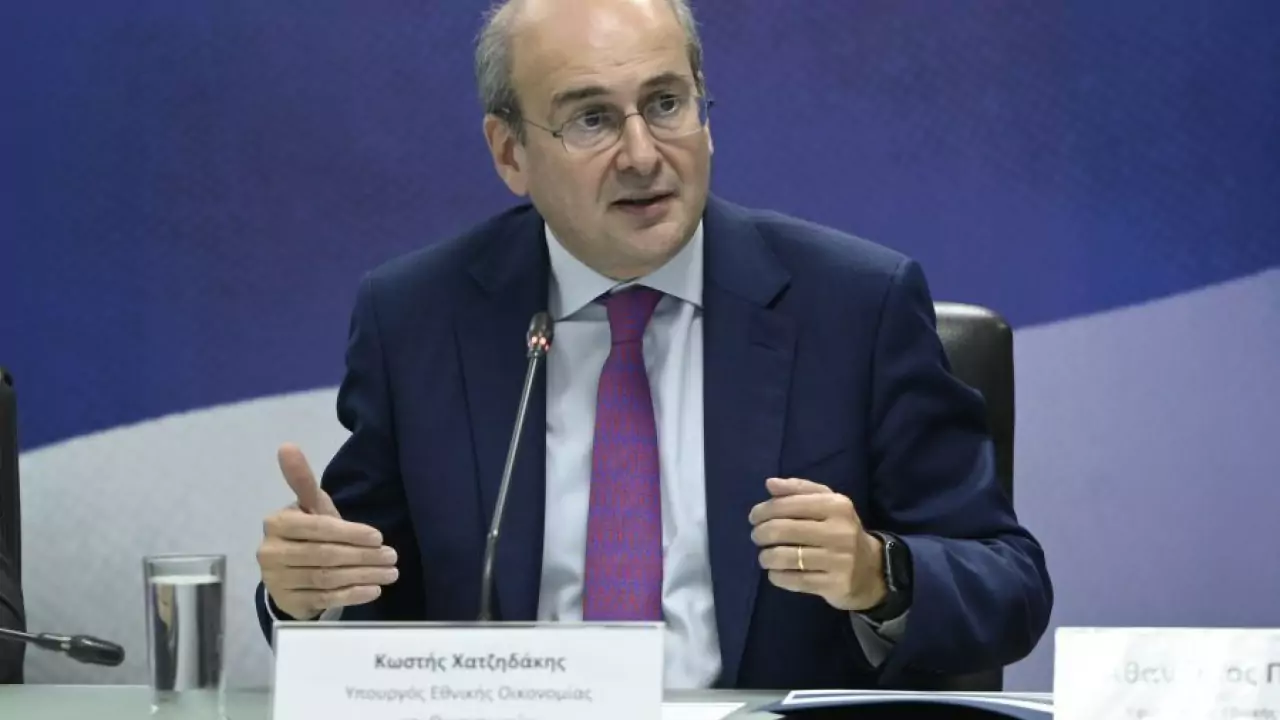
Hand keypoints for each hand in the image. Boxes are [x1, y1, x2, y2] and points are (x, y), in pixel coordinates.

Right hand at [256, 443, 398, 619]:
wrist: (291, 573)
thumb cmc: (308, 533)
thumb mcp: (310, 507)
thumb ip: (302, 480)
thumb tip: (287, 445)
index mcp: (276, 524)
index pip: (319, 528)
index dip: (350, 533)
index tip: (378, 536)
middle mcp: (271, 553)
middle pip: (325, 555)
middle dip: (363, 556)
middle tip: (392, 556)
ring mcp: (277, 581)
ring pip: (327, 578)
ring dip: (363, 575)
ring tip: (390, 573)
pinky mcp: (288, 604)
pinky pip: (325, 599)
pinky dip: (352, 595)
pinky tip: (374, 590)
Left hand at [748, 477, 885, 611]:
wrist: (871, 570)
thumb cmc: (840, 530)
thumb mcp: (827, 503)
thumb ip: (799, 490)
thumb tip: (769, 484)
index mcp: (836, 506)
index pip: (789, 504)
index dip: (764, 510)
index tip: (754, 518)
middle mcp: (839, 531)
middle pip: (782, 530)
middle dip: (761, 534)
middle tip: (757, 537)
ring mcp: (838, 560)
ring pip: (785, 557)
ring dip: (766, 557)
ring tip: (765, 556)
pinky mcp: (834, 585)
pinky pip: (793, 580)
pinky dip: (777, 576)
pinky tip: (776, 572)